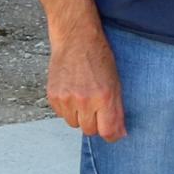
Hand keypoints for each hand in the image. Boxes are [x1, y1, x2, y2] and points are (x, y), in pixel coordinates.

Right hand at [47, 24, 125, 140]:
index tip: (112, 133)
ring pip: (74, 124)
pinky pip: (62, 115)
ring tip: (83, 96)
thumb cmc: (98, 57)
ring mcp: (67, 99)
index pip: (108, 132)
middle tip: (96, 107)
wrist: (75, 39)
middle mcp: (84, 100)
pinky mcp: (53, 96)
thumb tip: (119, 134)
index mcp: (104, 96)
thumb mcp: (115, 82)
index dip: (111, 135)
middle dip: (95, 123)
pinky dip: (67, 108)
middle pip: (90, 130)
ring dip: (79, 116)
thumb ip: (118, 109)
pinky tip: (72, 92)